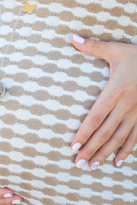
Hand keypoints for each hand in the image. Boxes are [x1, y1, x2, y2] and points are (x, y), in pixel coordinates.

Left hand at [70, 34, 136, 169]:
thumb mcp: (117, 50)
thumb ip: (94, 46)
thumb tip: (72, 37)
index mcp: (116, 90)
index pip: (96, 116)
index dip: (84, 132)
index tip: (73, 146)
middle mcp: (126, 106)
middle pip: (105, 132)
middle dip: (91, 149)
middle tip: (78, 164)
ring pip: (119, 138)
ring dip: (105, 153)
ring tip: (93, 167)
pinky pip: (136, 137)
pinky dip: (127, 150)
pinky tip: (118, 161)